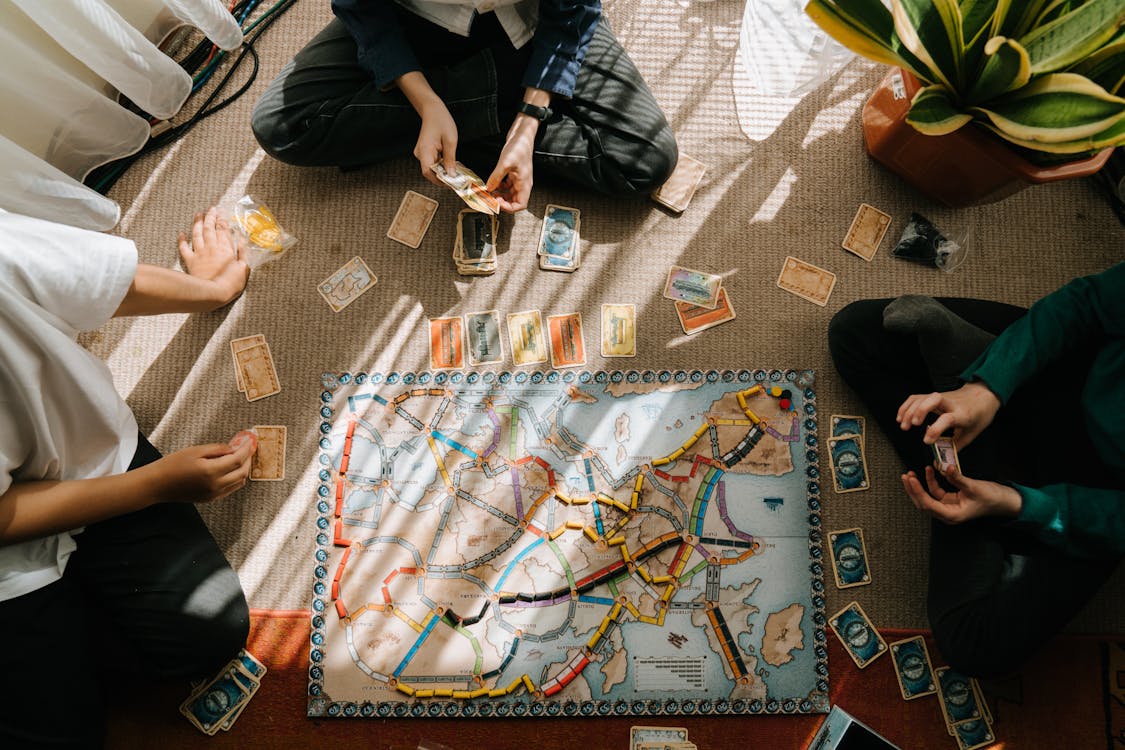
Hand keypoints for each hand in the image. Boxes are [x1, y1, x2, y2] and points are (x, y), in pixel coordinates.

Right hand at [145, 431, 256, 503]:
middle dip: (248, 459)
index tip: (249, 441)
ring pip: (239, 482)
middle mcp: (215, 485)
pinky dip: (236, 478)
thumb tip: (234, 448)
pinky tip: (232, 468)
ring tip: (240, 456)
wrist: (158, 484)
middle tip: (247, 447)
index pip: (237, 460)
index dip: (246, 449)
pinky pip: (230, 488)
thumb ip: (218, 449)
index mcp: (211, 472)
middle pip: (242, 472)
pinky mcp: (210, 499)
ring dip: (243, 469)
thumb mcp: (196, 450)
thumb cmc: (172, 464)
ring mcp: (213, 494)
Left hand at [179, 207, 248, 308]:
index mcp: (226, 248)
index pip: (223, 230)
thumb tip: (242, 239)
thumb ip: (243, 253)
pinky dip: (182, 240)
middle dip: (210, 217)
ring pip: (197, 234)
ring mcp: (200, 253)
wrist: (212, 293)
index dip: (222, 220)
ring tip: (198, 214)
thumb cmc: (231, 283)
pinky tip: (181, 233)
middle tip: (211, 208)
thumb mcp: (244, 268)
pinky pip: (184, 248)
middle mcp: (212, 247)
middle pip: (210, 228)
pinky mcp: (191, 261)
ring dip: (197, 223)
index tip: (221, 212)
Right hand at [414, 99, 458, 185]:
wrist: (432, 110)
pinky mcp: (425, 152)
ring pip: (432, 168)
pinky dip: (441, 166)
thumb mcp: (450, 140)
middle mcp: (420, 153)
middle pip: (430, 172)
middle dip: (443, 178)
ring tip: (456, 174)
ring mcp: (421, 153)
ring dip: (443, 172)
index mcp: (424, 150)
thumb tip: (451, 175)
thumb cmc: (441, 121)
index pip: (428, 172)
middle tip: (457, 181)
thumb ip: (450, 159)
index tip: (451, 184)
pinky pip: (433, 163)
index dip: (439, 180)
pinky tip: (451, 166)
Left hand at [486, 115, 536, 211]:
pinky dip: (499, 187)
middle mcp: (522, 183)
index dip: (509, 207)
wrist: (522, 135)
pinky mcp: (513, 173)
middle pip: (513, 201)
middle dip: (502, 202)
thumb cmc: (519, 147)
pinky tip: (492, 184)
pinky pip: (506, 185)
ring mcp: (518, 179)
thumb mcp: (505, 163)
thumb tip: (489, 188)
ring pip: (509, 194)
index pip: (520, 205)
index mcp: (524, 184)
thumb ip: (496, 178)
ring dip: (499, 195)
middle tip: (491, 198)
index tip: (497, 203)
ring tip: (489, 192)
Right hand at [896, 381, 1000, 448]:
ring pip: (922, 397)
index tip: (926, 442)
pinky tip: (901, 418)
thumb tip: (939, 463)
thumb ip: (954, 448)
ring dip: (909, 410)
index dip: (935, 430)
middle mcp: (951, 403)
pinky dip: (906, 407)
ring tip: (903, 426)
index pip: (948, 419)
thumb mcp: (970, 434)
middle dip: (920, 411)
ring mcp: (940, 397)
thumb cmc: (977, 417)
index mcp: (963, 415)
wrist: (982, 396)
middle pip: (934, 399)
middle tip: (912, 425)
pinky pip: (915, 398)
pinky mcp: (932, 396)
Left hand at [902, 465, 1021, 523]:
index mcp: (953, 515)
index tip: (911, 480)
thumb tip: (946, 468)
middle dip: (913, 490)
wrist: (1005, 501)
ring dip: (919, 486)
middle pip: (924, 503)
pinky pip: (936, 492)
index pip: (929, 504)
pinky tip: (928, 471)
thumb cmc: (992, 498)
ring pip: (928, 498)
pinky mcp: (951, 500)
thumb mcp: (974, 487)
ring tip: (911, 474)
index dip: (918, 492)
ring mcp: (949, 507)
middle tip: (905, 476)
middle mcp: (948, 514)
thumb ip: (957, 478)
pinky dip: (931, 482)